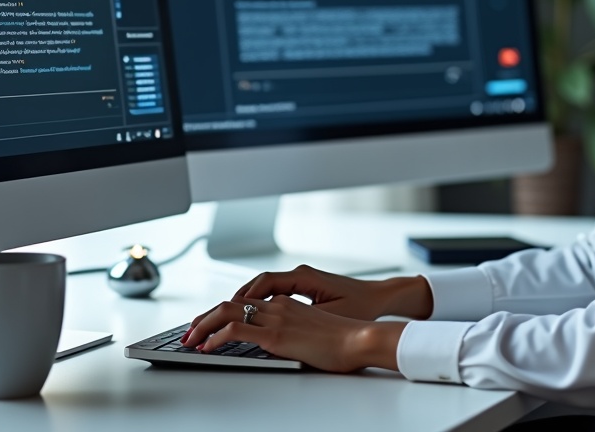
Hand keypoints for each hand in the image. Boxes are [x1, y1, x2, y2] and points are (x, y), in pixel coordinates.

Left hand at [182, 296, 405, 372]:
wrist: (360, 338)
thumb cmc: (345, 338)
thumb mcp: (315, 329)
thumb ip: (295, 330)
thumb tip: (283, 341)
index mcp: (287, 303)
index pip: (246, 302)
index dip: (224, 311)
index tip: (209, 322)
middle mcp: (278, 305)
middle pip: (231, 303)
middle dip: (206, 316)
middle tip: (191, 329)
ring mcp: (276, 318)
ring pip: (227, 312)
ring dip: (204, 324)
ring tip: (190, 337)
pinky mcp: (276, 335)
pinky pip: (235, 331)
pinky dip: (215, 337)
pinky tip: (206, 346)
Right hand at [231, 265, 433, 321]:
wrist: (380, 298)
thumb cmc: (361, 306)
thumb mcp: (331, 314)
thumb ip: (302, 316)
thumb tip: (277, 319)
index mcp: (304, 277)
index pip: (264, 282)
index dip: (243, 297)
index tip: (226, 310)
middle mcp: (299, 274)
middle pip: (258, 284)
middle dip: (235, 300)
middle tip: (214, 316)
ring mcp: (301, 280)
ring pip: (263, 288)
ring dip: (244, 302)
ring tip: (223, 318)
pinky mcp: (304, 288)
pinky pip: (273, 293)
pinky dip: (258, 303)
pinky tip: (248, 317)